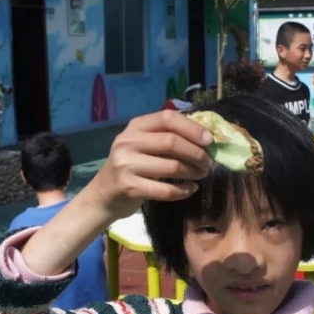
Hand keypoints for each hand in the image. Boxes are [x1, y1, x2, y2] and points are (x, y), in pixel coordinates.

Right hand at [87, 110, 213, 219]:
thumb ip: (166, 138)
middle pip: (171, 142)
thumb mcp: (143, 146)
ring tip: (201, 175)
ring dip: (194, 172)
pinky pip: (165, 190)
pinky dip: (183, 190)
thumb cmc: (132, 167)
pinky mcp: (128, 187)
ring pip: (172, 167)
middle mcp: (128, 142)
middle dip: (197, 153)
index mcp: (135, 127)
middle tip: (209, 163)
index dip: (192, 128)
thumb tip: (206, 139)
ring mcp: (126, 165)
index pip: (167, 118)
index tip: (210, 141)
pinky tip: (191, 189)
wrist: (104, 195)